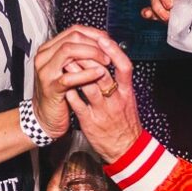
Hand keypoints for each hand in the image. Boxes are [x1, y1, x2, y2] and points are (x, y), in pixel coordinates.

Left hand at [40, 27, 140, 160]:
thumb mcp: (127, 99)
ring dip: (76, 72)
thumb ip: (119, 80)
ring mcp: (102, 111)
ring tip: (66, 61)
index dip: (114, 52)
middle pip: (103, 74)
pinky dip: (70, 92)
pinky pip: (77, 105)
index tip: (104, 40)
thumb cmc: (125, 121)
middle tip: (76, 46)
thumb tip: (110, 58)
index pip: (125, 67)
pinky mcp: (90, 122)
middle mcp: (116, 100)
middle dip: (88, 59)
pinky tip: (63, 83)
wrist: (127, 150)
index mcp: (126, 92)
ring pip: (89, 87)